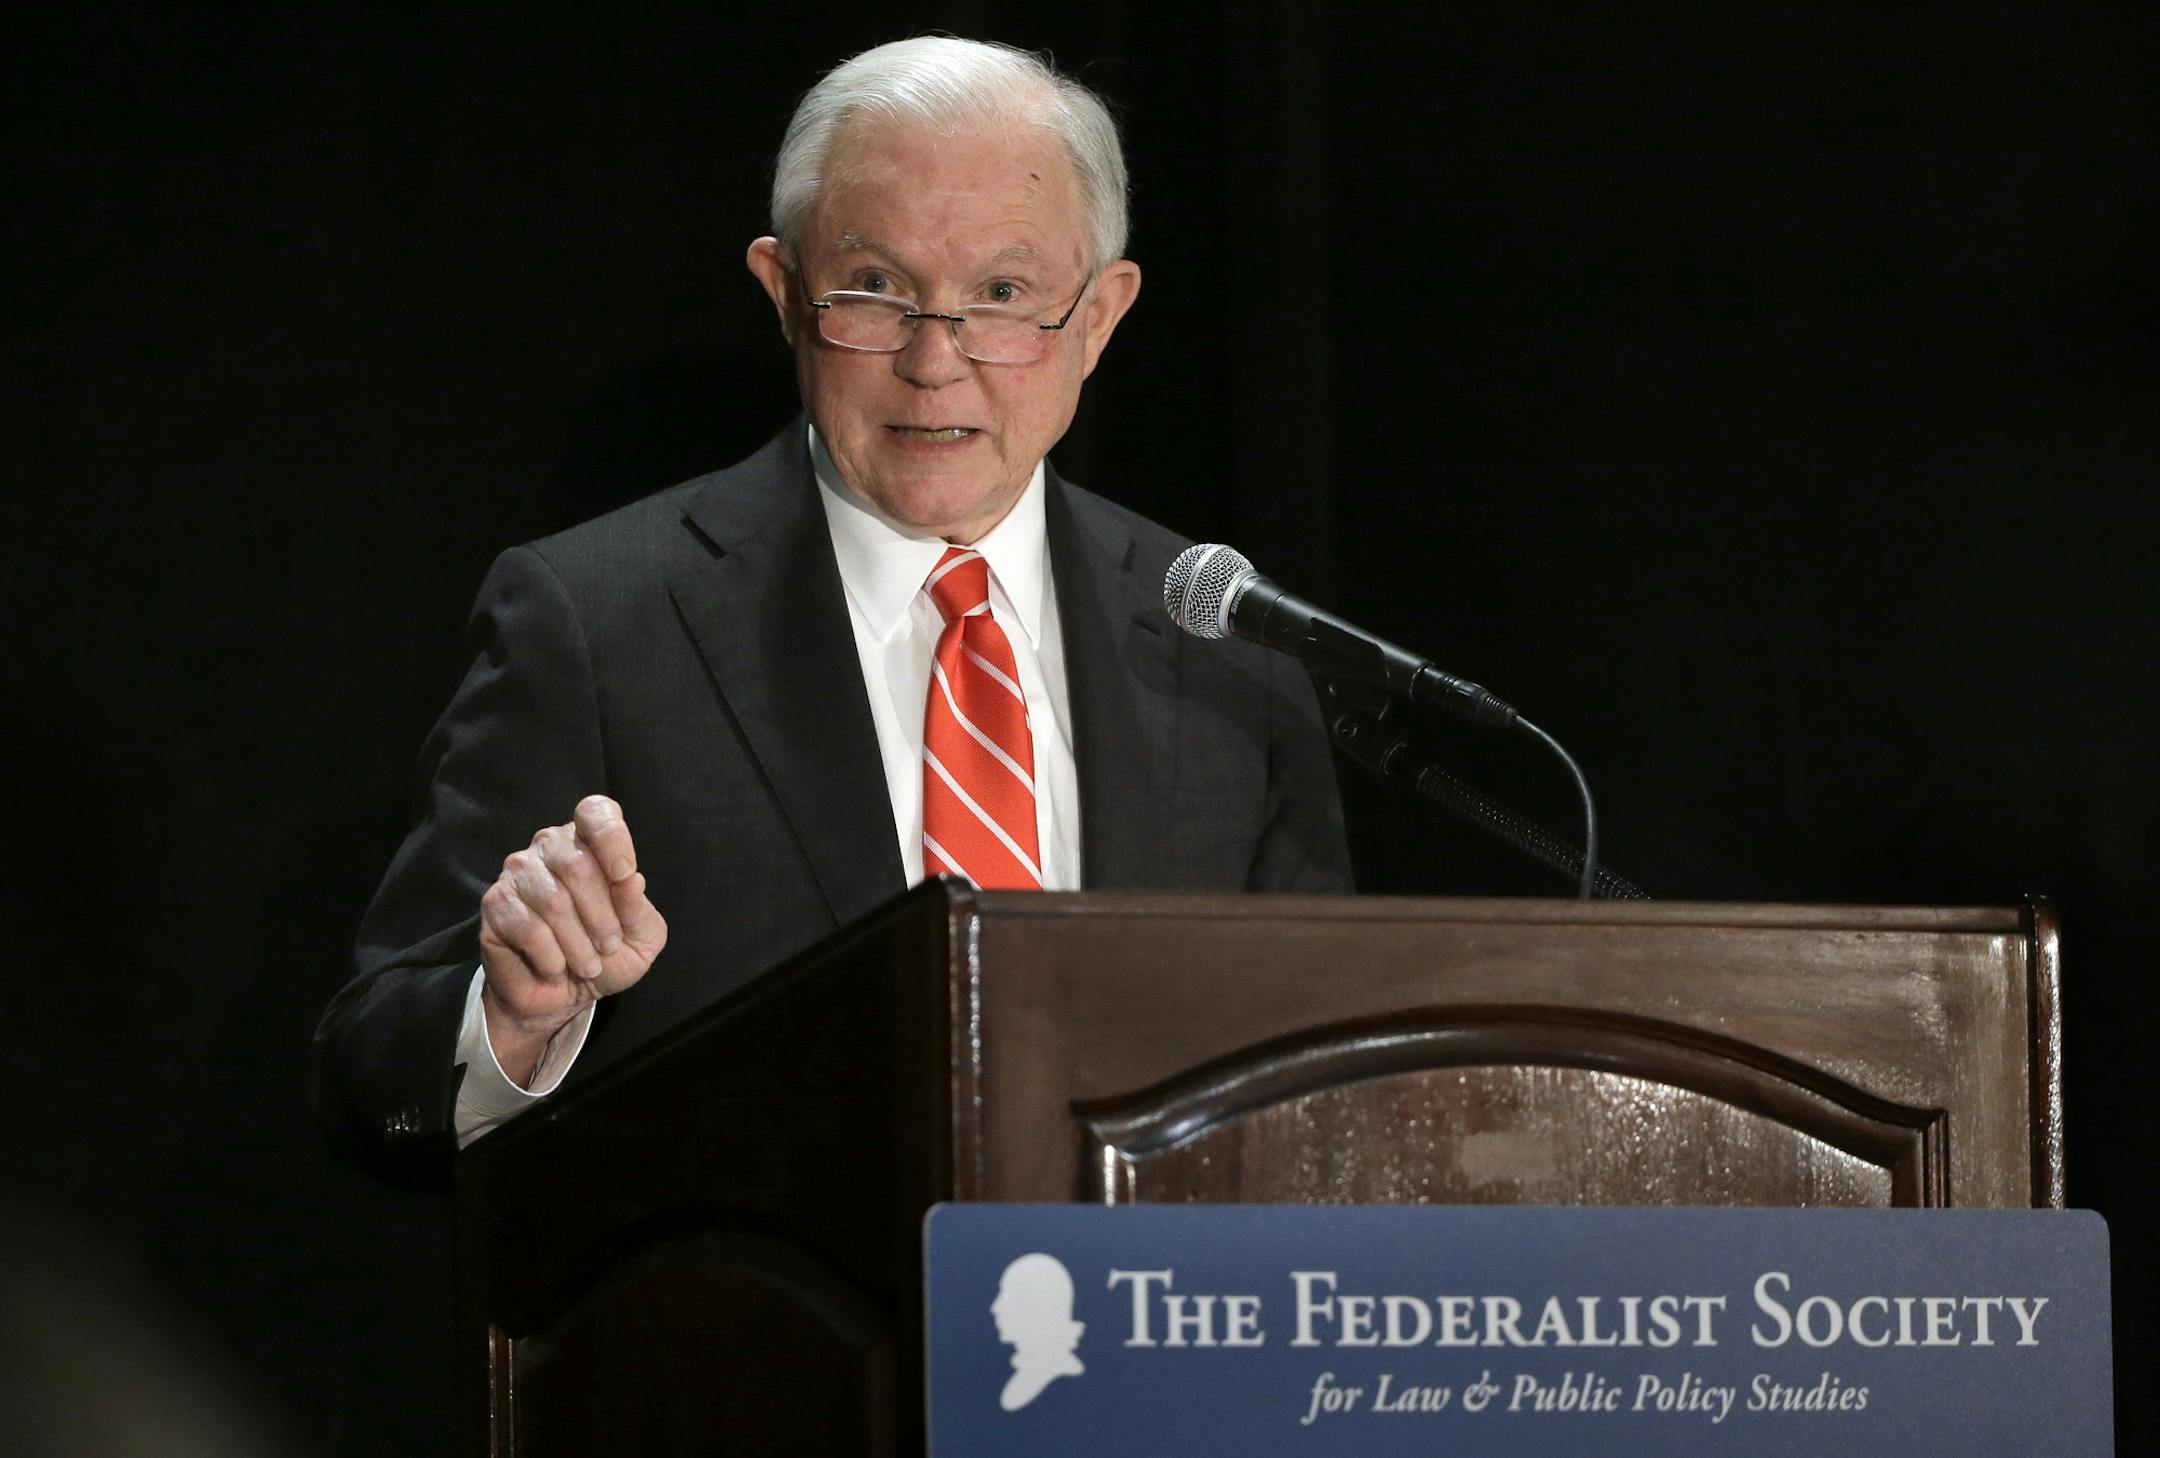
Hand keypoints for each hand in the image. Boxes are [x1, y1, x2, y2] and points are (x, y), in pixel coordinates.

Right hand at [478, 795, 666, 1083]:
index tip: (625, 876)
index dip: (612, 839)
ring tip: (587, 965)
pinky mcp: (495, 904)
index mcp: (588, 841)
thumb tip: (631, 879)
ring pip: (553, 900)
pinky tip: (556, 968)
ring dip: (578, 943)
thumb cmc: (605, 956)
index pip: (595, 812)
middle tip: (608, 948)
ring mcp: (518, 872)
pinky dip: (551, 956)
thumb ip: (638, 907)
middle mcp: (549, 847)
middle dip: (602, 915)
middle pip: (577, 864)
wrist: (562, 997)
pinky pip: (527, 927)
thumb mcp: (640, 936)